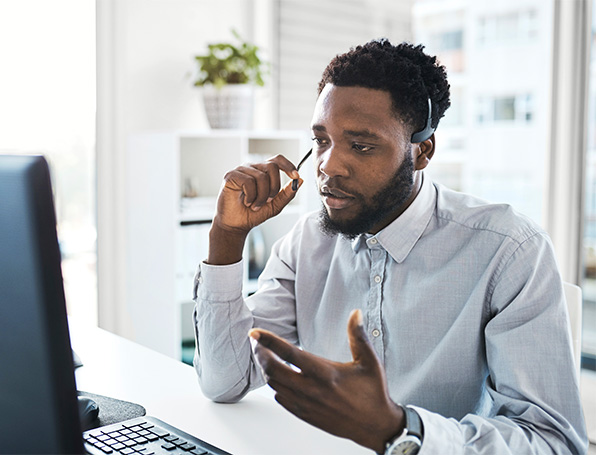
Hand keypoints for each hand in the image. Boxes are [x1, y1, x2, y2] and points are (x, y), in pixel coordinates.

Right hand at [207, 154, 301, 264]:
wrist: (236, 225)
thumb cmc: (252, 214)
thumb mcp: (275, 205)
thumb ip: (287, 193)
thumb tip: (300, 180)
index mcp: (263, 171)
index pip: (277, 160)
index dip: (288, 165)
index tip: (295, 176)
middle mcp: (252, 168)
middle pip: (272, 167)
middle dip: (274, 188)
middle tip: (267, 201)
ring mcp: (241, 170)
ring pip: (261, 177)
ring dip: (261, 196)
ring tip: (254, 205)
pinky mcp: (231, 175)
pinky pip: (248, 181)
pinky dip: (251, 195)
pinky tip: (246, 202)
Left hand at [249, 310, 403, 452]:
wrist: (375, 426)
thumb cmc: (373, 393)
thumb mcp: (369, 361)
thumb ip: (358, 336)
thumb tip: (355, 313)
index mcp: (325, 374)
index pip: (289, 353)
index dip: (269, 341)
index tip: (255, 332)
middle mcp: (312, 390)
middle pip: (273, 370)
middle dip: (261, 354)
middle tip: (258, 343)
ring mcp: (306, 404)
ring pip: (274, 385)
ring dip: (266, 369)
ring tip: (266, 356)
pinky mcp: (305, 415)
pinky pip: (280, 399)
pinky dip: (275, 385)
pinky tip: (280, 377)